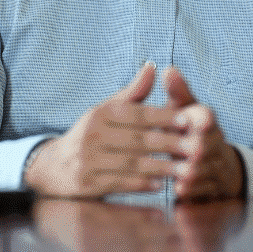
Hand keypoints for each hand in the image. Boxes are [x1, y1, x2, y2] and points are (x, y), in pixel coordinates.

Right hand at [25, 62, 183, 196]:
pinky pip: (120, 183)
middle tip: (198, 149)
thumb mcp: (106, 111)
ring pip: (133, 164)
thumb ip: (132, 93)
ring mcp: (88, 160)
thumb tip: (153, 66)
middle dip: (171, 145)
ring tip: (188, 170)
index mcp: (100, 114)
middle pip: (138, 140)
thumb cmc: (90, 135)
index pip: (137, 114)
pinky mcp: (87, 183)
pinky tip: (162, 184)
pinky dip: (142, 184)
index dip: (163, 117)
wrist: (54, 167)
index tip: (188, 120)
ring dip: (163, 168)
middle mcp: (92, 135)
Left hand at [163, 66, 244, 199]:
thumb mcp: (184, 110)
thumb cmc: (189, 130)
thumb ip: (177, 92)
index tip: (201, 120)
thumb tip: (167, 69)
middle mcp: (214, 142)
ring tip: (181, 176)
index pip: (207, 117)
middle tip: (192, 152)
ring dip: (195, 173)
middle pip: (209, 145)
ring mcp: (215, 166)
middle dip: (200, 148)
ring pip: (206, 170)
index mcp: (205, 120)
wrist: (214, 165)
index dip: (203, 118)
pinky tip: (180, 193)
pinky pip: (204, 190)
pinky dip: (193, 192)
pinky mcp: (211, 188)